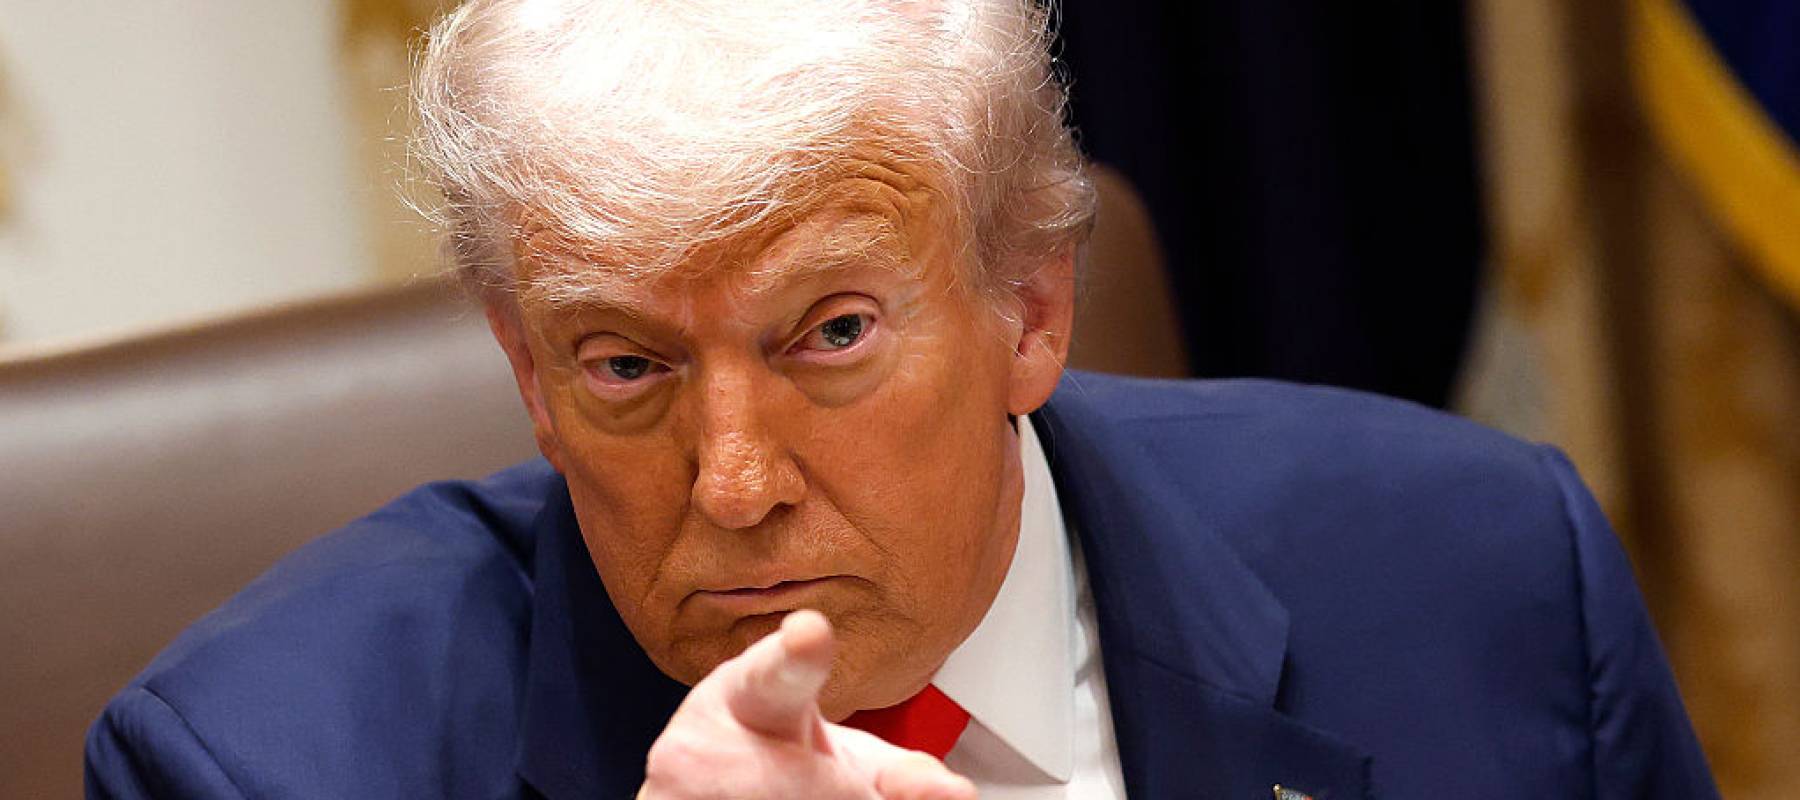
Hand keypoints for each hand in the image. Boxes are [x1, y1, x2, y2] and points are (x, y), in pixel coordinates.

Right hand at [637, 609, 977, 799]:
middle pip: (814, 790)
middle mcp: (701, 744)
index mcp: (749, 696)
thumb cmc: (773, 764)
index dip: (797, 656)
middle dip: (845, 797)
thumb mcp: (838, 755)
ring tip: (799, 790)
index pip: (775, 676)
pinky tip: (789, 798)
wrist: (699, 790)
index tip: (810, 633)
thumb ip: (900, 772)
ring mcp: (678, 791)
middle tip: (836, 787)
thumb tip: (953, 794)